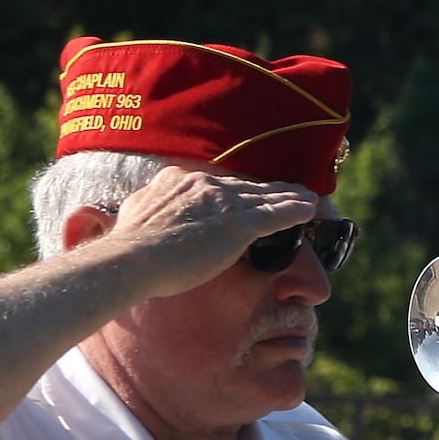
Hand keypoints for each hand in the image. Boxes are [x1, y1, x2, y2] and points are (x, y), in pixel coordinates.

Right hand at [96, 165, 320, 297]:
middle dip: (269, 190)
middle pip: (244, 187)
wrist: (132, 259)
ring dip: (288, 197)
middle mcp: (203, 185)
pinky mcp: (237, 225)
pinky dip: (293, 211)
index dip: (235, 191)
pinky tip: (309, 210)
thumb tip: (150, 209)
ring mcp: (222, 203)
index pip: (215, 184)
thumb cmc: (129, 246)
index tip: (247, 194)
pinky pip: (274, 215)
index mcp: (178, 180)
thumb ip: (151, 206)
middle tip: (289, 190)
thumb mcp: (136, 214)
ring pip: (264, 198)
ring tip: (307, 197)